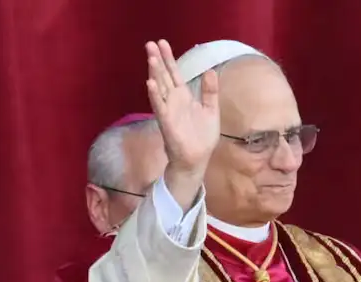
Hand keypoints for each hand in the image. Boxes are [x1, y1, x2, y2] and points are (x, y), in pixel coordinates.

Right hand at [144, 40, 218, 174]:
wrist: (197, 159)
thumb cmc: (202, 137)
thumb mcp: (211, 110)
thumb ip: (210, 91)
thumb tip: (210, 71)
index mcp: (184, 96)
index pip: (174, 73)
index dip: (168, 58)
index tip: (162, 42)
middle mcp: (173, 101)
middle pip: (163, 76)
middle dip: (157, 60)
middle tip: (150, 43)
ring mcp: (168, 111)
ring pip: (159, 88)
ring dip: (154, 73)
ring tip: (150, 58)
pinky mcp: (167, 123)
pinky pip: (159, 107)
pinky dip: (154, 96)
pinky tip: (150, 83)